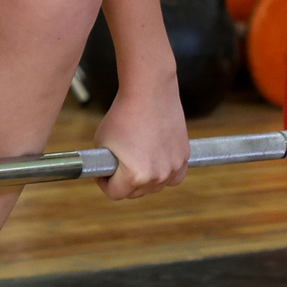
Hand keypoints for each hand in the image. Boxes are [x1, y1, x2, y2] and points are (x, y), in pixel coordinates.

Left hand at [96, 84, 191, 200]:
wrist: (149, 92)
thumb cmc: (122, 115)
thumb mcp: (102, 143)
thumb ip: (104, 166)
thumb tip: (106, 176)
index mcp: (135, 176)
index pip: (115, 194)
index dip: (104, 182)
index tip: (103, 170)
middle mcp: (158, 176)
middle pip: (136, 193)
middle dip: (124, 181)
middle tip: (118, 164)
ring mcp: (173, 167)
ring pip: (155, 186)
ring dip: (145, 179)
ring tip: (136, 160)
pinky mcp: (184, 157)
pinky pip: (173, 177)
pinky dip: (164, 174)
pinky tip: (156, 162)